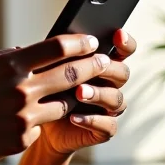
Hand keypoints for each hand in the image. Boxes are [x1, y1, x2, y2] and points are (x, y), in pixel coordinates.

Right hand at [0, 34, 111, 164]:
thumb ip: (5, 55)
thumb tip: (30, 50)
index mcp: (8, 65)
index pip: (55, 48)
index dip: (79, 43)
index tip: (93, 40)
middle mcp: (20, 90)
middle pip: (71, 75)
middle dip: (93, 66)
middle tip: (106, 63)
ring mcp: (23, 118)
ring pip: (64, 105)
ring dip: (69, 98)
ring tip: (74, 92)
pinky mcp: (22, 140)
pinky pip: (42, 127)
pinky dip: (39, 121)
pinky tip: (26, 119)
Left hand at [38, 29, 136, 156]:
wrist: (38, 120)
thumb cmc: (45, 86)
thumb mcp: (47, 67)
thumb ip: (54, 55)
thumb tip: (43, 43)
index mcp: (100, 63)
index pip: (123, 50)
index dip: (125, 42)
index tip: (117, 34)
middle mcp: (110, 84)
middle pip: (123, 73)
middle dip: (108, 69)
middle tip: (95, 65)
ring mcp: (109, 107)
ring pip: (116, 99)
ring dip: (98, 94)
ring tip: (79, 92)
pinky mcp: (103, 130)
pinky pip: (108, 126)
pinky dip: (92, 120)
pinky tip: (74, 117)